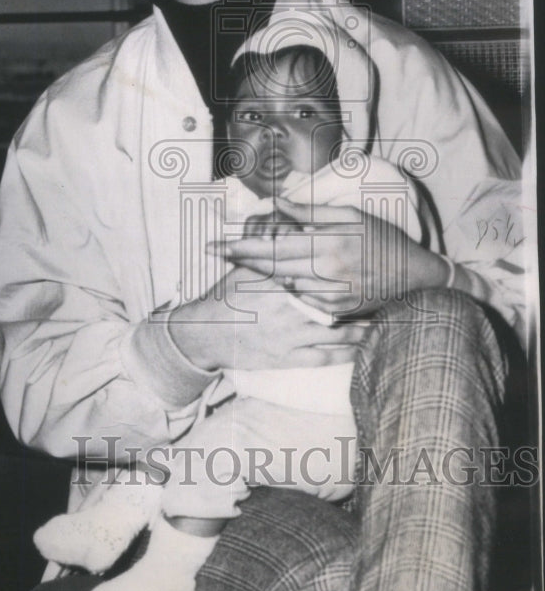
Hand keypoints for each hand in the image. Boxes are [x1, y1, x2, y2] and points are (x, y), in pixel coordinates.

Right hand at [167, 265, 365, 370]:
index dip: (344, 271)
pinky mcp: (288, 357)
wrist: (206, 334)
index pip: (319, 276)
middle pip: (335, 303)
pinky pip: (325, 357)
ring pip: (336, 332)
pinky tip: (362, 347)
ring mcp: (290, 335)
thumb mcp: (245, 269)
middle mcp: (289, 309)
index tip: (367, 265)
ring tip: (381, 321)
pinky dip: (346, 353)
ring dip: (361, 328)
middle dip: (360, 299)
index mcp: (281, 283)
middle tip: (383, 293)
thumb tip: (286, 233)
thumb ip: (270, 254)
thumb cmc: (225, 297)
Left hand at [212, 199, 449, 319]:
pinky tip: (275, 281)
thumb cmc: (382, 240)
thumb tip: (277, 205)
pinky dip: (285, 289)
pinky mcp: (333, 311)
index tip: (215, 244)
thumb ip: (311, 212)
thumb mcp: (350, 216)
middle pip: (269, 267)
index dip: (240, 247)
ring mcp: (329, 295)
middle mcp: (325, 271)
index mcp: (327, 243)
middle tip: (213, 251)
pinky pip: (299, 300)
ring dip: (258, 275)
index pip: (272, 246)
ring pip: (280, 285)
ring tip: (237, 264)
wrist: (413, 277)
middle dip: (239, 259)